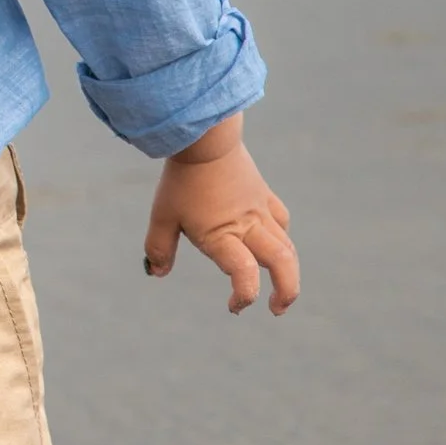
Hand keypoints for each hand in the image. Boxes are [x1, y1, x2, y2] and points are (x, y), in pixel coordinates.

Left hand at [143, 122, 298, 315]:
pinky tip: (271, 242)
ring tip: (281, 286)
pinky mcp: (263, 194)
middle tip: (277, 309)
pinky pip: (282, 220)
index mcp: (223, 234)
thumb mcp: (162, 215)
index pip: (244, 273)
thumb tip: (156, 272)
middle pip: (282, 263)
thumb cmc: (181, 178)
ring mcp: (260, 209)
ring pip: (287, 245)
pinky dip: (283, 238)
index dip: (244, 296)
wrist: (205, 135)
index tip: (234, 308)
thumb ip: (159, 248)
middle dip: (287, 292)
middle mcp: (248, 225)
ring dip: (289, 270)